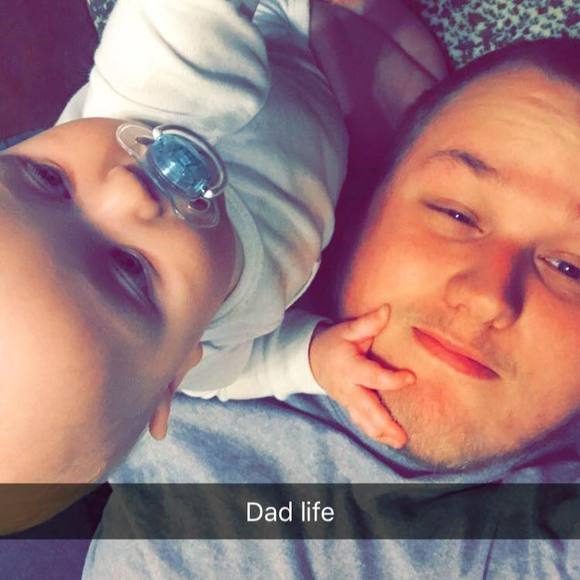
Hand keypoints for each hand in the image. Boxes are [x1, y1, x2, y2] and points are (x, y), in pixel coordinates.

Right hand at [309, 304, 414, 447]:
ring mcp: (348, 400)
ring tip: (400, 442)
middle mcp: (348, 388)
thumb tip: (387, 309)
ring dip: (381, 433)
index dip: (391, 379)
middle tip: (402, 436)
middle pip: (366, 409)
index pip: (372, 376)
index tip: (412, 377)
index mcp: (350, 368)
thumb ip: (368, 323)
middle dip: (384, 423)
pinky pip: (362, 422)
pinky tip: (390, 440)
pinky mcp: (350, 406)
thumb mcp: (348, 330)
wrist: (312, 358)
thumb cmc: (334, 343)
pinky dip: (375, 432)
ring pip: (363, 420)